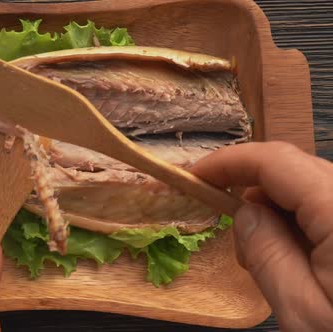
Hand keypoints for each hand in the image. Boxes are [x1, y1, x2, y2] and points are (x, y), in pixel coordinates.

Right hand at [192, 142, 332, 330]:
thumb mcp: (302, 310)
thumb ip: (265, 252)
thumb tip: (243, 210)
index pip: (277, 161)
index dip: (230, 161)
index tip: (195, 177)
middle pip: (296, 170)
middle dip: (253, 189)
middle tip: (230, 230)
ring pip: (315, 188)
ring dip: (279, 209)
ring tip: (266, 255)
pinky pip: (331, 208)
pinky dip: (305, 222)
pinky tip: (300, 257)